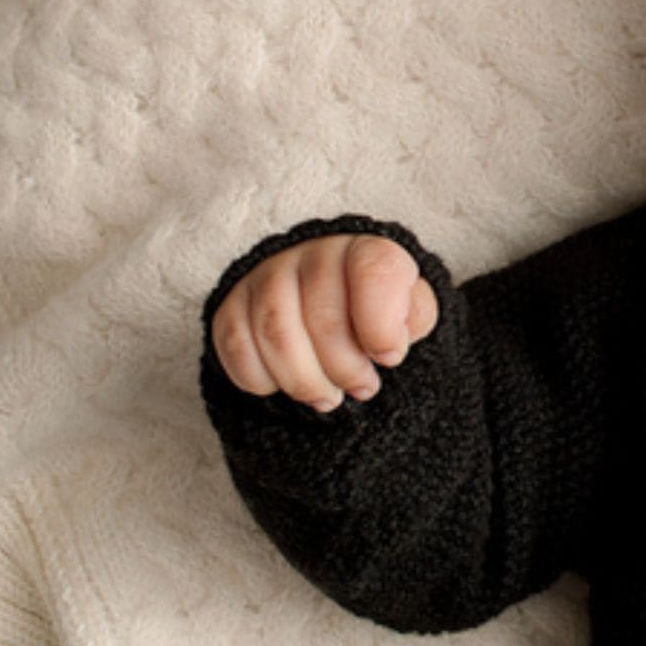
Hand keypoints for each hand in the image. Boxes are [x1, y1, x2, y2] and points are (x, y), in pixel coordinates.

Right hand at [213, 234, 438, 410]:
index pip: (375, 271)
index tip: (389, 357)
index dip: (383, 326)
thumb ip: (414, 317)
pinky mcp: (231, 302)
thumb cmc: (378, 309)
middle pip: (322, 317)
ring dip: (304, 381)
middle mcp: (312, 251)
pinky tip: (284, 385)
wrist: (331, 303)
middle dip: (345, 369)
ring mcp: (266, 274)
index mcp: (365, 248)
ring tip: (327, 397)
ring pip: (276, 334)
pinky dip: (261, 380)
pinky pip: (235, 345)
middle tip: (363, 388)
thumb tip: (389, 344)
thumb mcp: (411, 310)